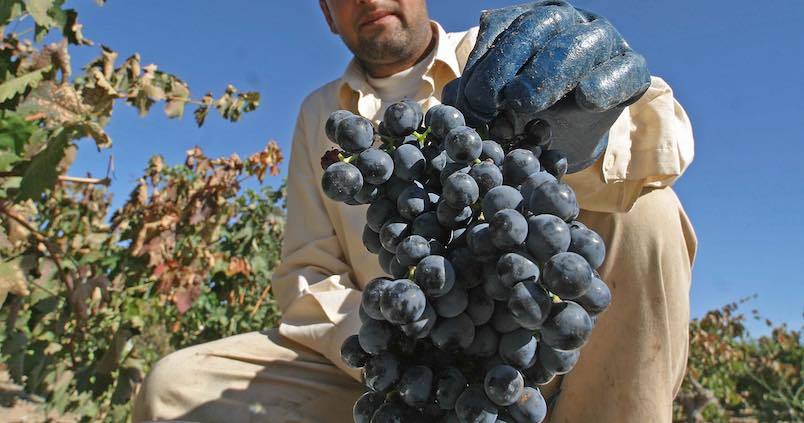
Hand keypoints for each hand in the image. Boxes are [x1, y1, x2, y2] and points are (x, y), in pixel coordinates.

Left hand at [444, 1, 650, 172]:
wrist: (567, 143)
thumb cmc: (523, 117)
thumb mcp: (492, 107)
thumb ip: (472, 99)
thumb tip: (455, 101)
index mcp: (526, 23)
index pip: (504, 26)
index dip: (486, 60)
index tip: (473, 100)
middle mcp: (565, 22)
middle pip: (540, 25)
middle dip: (512, 61)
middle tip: (498, 100)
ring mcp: (602, 41)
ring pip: (582, 42)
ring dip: (551, 71)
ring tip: (527, 104)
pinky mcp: (632, 70)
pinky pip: (625, 69)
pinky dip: (606, 82)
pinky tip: (586, 98)